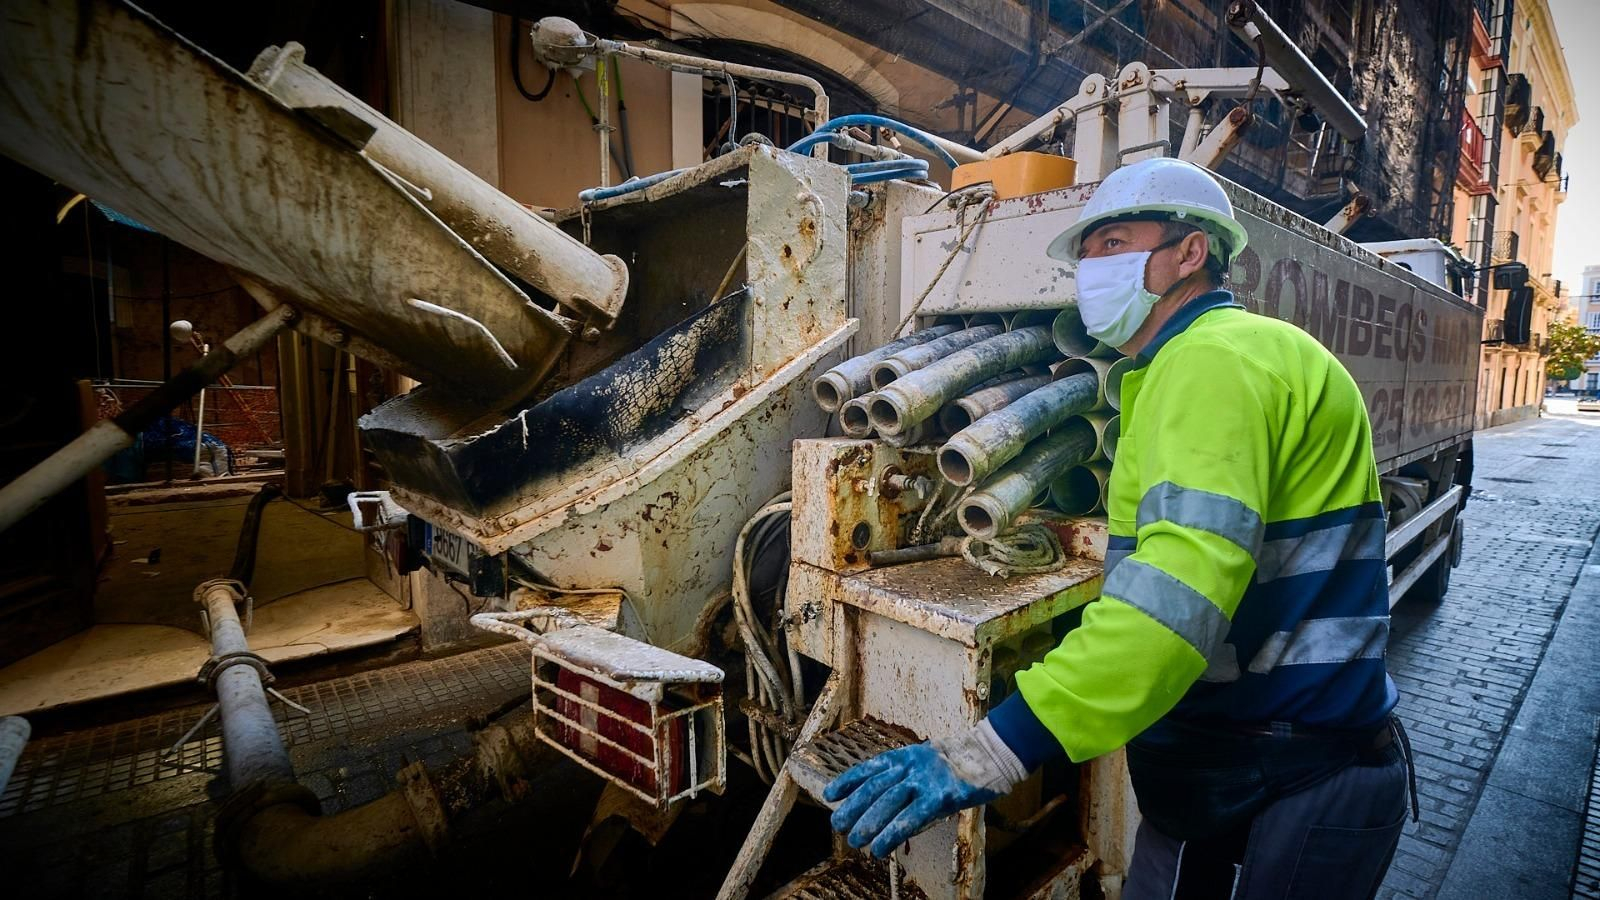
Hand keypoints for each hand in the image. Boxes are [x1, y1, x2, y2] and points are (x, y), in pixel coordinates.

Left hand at [822, 742, 999, 857]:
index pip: (869, 768)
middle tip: (838, 825)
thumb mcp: (925, 760)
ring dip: (869, 824)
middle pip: (874, 788)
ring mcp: (925, 780)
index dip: (848, 781)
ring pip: (888, 803)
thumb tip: (880, 800)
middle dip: (853, 808)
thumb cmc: (958, 763)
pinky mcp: (941, 797)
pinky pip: (911, 818)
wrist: (990, 755)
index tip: (830, 794)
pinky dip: (893, 833)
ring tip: (856, 841)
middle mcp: (911, 766)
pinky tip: (881, 847)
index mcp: (905, 755)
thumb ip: (904, 776)